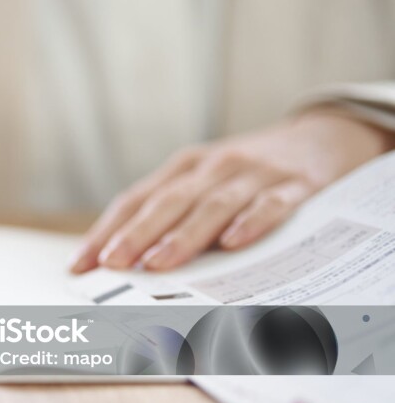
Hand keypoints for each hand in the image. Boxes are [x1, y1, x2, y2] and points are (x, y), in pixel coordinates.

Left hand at [69, 108, 394, 273]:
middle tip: (112, 262)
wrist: (321, 138)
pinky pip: (270, 205)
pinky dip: (251, 222)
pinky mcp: (293, 185)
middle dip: (136, 234)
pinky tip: (233, 242)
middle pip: (168, 202)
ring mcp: (252, 174)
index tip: (81, 264)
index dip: (106, 231)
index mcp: (183, 168)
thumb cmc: (248, 172)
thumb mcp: (205, 182)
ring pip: (212, 206)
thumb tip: (124, 261)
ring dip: (183, 235)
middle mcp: (212, 167)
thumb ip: (170, 215)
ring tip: (157, 263)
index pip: (135, 200)